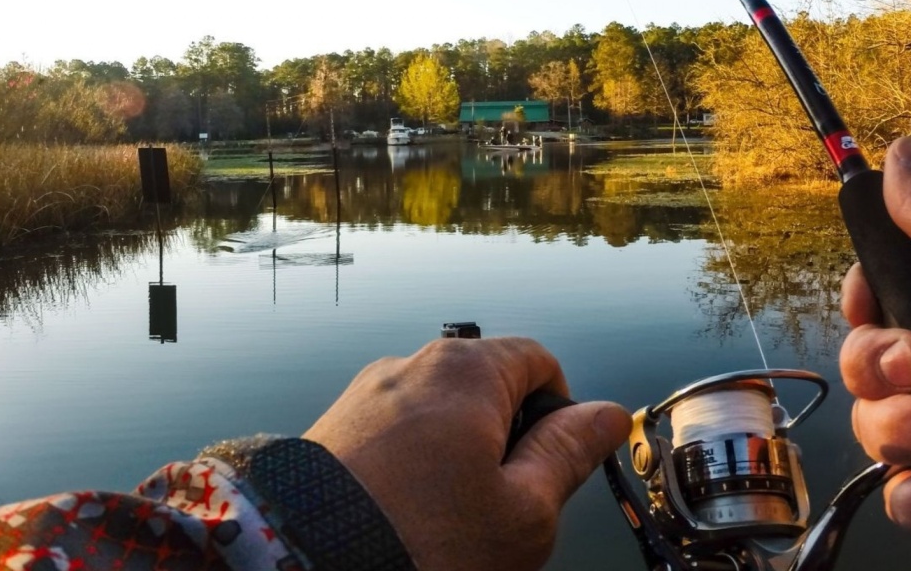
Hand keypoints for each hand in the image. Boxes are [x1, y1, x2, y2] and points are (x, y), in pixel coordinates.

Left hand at [303, 337, 630, 570]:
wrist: (302, 566)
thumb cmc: (426, 543)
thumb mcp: (524, 510)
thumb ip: (569, 453)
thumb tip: (608, 414)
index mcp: (467, 369)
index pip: (539, 361)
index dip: (560, 412)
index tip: (551, 469)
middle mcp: (412, 364)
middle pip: (487, 387)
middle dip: (504, 441)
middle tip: (498, 509)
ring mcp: (366, 394)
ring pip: (439, 416)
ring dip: (455, 459)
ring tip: (444, 522)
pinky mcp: (333, 428)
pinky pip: (394, 436)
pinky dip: (411, 469)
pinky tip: (405, 518)